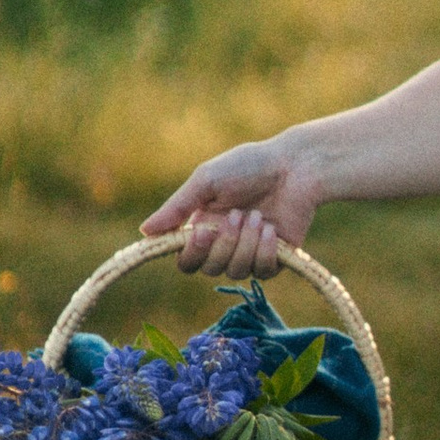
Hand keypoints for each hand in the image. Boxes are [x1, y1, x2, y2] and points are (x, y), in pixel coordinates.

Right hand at [141, 137, 320, 277]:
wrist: (295, 168)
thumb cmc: (249, 166)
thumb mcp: (208, 180)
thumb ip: (177, 207)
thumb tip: (144, 232)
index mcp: (203, 225)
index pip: (186, 259)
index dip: (192, 252)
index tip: (203, 231)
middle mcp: (223, 243)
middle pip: (208, 269)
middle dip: (224, 244)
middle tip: (239, 214)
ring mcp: (248, 253)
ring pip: (235, 271)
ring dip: (247, 244)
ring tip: (260, 216)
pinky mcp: (275, 259)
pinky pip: (261, 272)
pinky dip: (266, 251)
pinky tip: (273, 229)